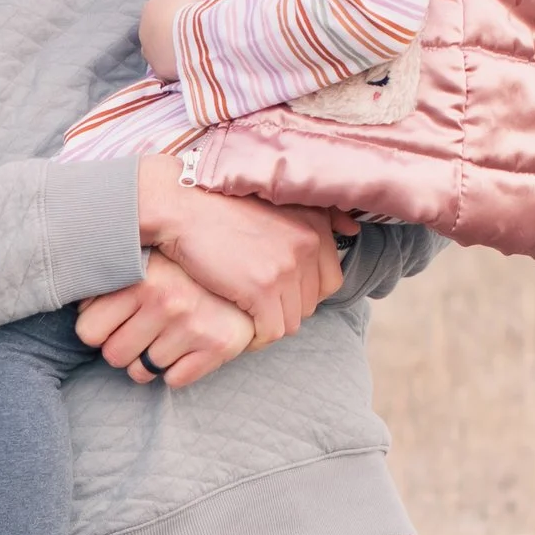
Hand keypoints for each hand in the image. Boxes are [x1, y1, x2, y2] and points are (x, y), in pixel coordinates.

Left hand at [76, 255, 256, 387]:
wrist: (243, 271)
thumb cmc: (180, 269)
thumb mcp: (141, 262)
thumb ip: (106, 280)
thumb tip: (67, 293)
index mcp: (140, 279)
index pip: (87, 331)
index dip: (96, 330)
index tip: (110, 321)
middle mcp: (166, 301)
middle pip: (112, 356)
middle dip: (121, 349)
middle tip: (137, 332)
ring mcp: (193, 326)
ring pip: (141, 373)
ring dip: (147, 361)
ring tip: (161, 337)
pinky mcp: (217, 346)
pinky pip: (174, 380)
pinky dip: (176, 370)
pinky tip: (184, 346)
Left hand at [135, 0, 195, 79]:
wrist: (187, 38)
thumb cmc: (186, 7)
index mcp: (150, 6)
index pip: (164, 5)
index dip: (179, 8)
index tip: (192, 12)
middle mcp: (143, 27)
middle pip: (161, 27)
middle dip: (172, 28)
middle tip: (191, 30)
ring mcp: (148, 49)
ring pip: (161, 46)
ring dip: (171, 45)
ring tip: (188, 46)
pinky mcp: (156, 67)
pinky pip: (166, 62)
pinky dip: (173, 61)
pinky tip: (185, 59)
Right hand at [135, 161, 342, 340]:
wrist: (182, 204)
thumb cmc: (223, 203)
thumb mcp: (277, 199)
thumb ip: (321, 215)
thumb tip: (352, 228)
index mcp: (315, 226)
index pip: (329, 281)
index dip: (302, 292)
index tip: (276, 290)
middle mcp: (307, 245)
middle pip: (309, 305)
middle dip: (285, 309)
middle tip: (256, 302)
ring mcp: (286, 268)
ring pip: (291, 321)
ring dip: (269, 323)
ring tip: (246, 312)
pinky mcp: (261, 289)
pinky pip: (270, 331)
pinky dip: (256, 336)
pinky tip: (239, 323)